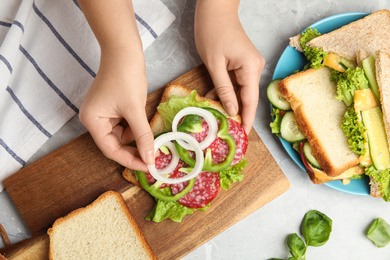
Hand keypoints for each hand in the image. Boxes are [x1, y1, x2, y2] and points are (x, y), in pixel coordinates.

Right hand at [79, 51, 153, 171]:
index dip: (130, 160)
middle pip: (116, 145)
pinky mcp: (113, 110)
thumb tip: (150, 159)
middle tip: (153, 159)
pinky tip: (148, 131)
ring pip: (123, 136)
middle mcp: (95, 120)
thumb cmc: (125, 76)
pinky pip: (125, 126)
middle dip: (135, 151)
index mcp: (92, 121)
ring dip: (138, 140)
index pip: (111, 150)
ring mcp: (104, 115)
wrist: (124, 51)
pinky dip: (137, 130)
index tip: (148, 167)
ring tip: (154, 144)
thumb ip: (142, 136)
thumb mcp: (135, 109)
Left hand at [195, 0, 264, 132]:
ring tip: (219, 119)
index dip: (247, 119)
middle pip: (247, 97)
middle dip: (237, 114)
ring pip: (241, 91)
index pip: (251, 100)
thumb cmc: (213, 31)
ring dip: (229, 103)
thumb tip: (232, 110)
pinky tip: (214, 101)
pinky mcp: (243, 64)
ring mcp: (250, 66)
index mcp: (251, 68)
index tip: (243, 135)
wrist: (215, 10)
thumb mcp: (214, 64)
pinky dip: (226, 92)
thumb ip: (223, 89)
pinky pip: (236, 83)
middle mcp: (255, 68)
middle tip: (227, 132)